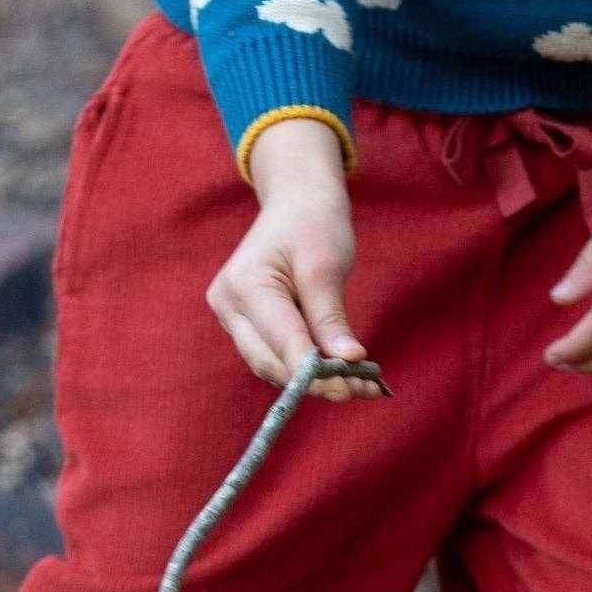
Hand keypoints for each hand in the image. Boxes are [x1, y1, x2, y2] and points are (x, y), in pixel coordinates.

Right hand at [208, 118, 380, 400]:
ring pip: (272, 364)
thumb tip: (347, 362)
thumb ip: (331, 318)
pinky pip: (276, 354)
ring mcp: (232, 317)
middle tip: (362, 390)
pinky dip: (308, 367)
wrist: (296, 201)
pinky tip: (344, 374)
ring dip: (315, 380)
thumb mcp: (326, 267)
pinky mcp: (246, 325)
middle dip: (316, 381)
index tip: (348, 390)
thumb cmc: (312, 223)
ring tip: (363, 386)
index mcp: (244, 285)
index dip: (313, 371)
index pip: (280, 340)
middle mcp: (228, 306)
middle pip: (270, 361)